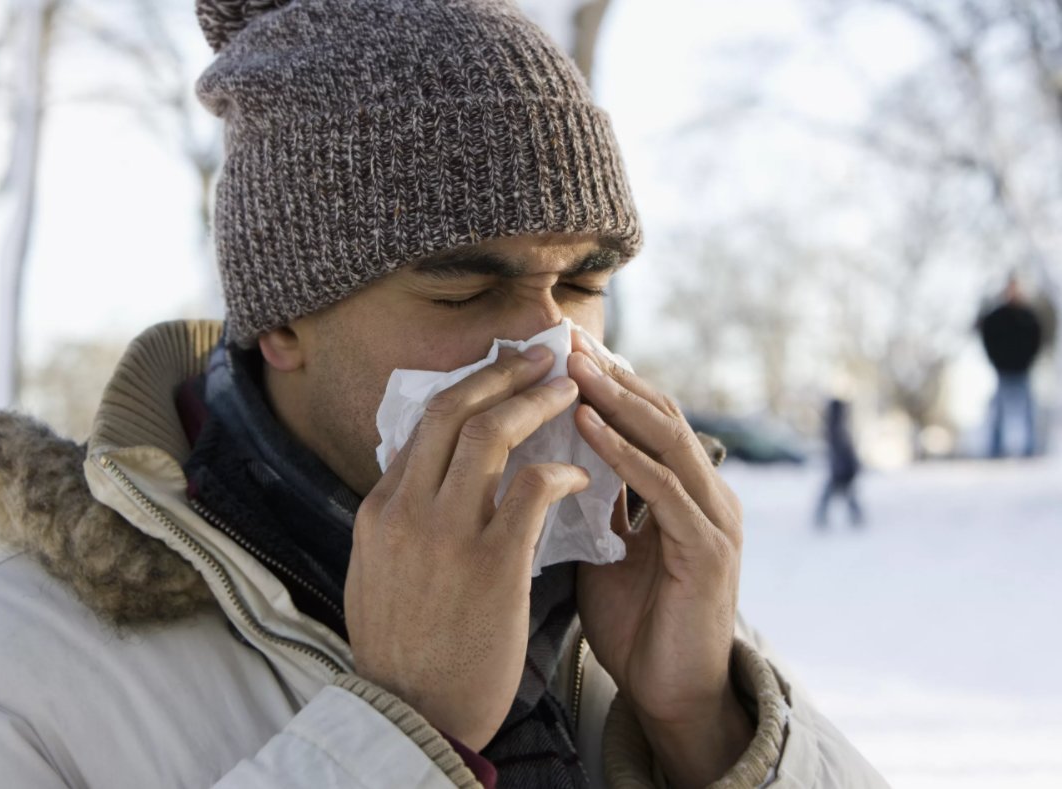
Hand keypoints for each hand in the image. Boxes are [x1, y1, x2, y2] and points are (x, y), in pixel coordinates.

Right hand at [345, 347, 588, 750]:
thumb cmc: (401, 650)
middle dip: (500, 372)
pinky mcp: (493, 565)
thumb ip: (397, 521)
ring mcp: (447, 534)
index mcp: (379, 510)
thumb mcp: (375, 573)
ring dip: (535, 401)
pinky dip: (561, 469)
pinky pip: (534, 488)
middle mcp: (406, 510)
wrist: (410, 715)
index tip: (499, 374)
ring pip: (491, 434)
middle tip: (540, 355)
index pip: (421, 426)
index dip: (467, 389)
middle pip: (452, 410)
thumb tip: (418, 478)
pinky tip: (579, 475)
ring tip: (570, 389)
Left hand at [568, 335, 752, 787]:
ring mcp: (713, 519)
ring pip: (665, 437)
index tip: (556, 345)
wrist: (671, 696)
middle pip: (657, 412)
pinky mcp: (709, 552)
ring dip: (615, 398)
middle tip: (564, 337)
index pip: (642, 416)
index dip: (603, 378)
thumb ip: (588, 501)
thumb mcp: (603, 548)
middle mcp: (704, 493)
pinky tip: (586, 425)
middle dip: (609, 373)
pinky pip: (663, 490)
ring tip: (573, 366)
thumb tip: (540, 455)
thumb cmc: (634, 622)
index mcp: (681, 490)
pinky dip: (623, 453)